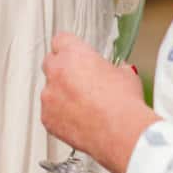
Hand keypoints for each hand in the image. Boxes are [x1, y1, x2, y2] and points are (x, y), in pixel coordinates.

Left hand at [40, 33, 156, 172]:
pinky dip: (60, 115)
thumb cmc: (123, 103)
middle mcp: (56, 72)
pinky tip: (79, 120)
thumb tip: (117, 71)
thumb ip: (114, 68)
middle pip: (51, 62)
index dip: (69, 47)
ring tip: (84, 105)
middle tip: (81, 80)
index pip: (61, 39)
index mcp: (74, 54)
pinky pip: (50, 112)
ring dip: (61, 94)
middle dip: (63, 69)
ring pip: (49, 89)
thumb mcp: (126, 75)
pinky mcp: (47, 118)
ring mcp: (49, 96)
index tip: (75, 53)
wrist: (120, 133)